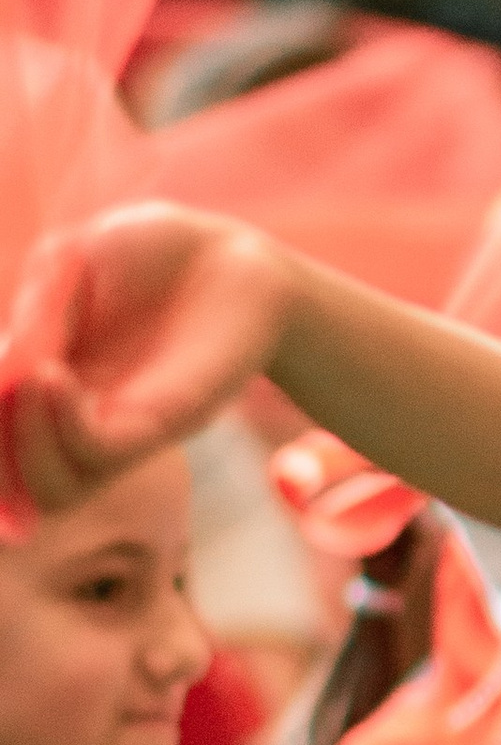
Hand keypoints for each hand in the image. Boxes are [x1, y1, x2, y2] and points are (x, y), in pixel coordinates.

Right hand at [0, 206, 288, 522]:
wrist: (234, 254)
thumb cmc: (155, 253)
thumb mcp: (72, 263)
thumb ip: (36, 314)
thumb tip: (6, 377)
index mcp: (45, 384)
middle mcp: (78, 420)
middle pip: (14, 486)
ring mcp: (120, 428)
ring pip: (50, 491)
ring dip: (20, 440)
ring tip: (35, 375)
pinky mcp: (164, 424)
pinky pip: (96, 456)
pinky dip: (60, 426)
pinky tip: (55, 374)